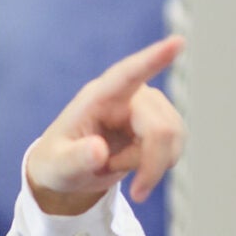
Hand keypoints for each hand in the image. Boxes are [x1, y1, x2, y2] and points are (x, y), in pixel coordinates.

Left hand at [24, 34, 184, 215]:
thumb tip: (98, 150)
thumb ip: (75, 159)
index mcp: (98, 97)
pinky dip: (159, 166)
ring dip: (152, 166)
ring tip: (118, 166)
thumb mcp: (57, 167)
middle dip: (152, 165)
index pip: (128, 74)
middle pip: (161, 128)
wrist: (69, 170)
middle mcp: (128, 96)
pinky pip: (176, 145)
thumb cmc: (58, 163)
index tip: (178, 42)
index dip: (153, 59)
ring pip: (173, 138)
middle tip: (136, 193)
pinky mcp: (160, 121)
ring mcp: (148, 107)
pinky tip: (135, 166)